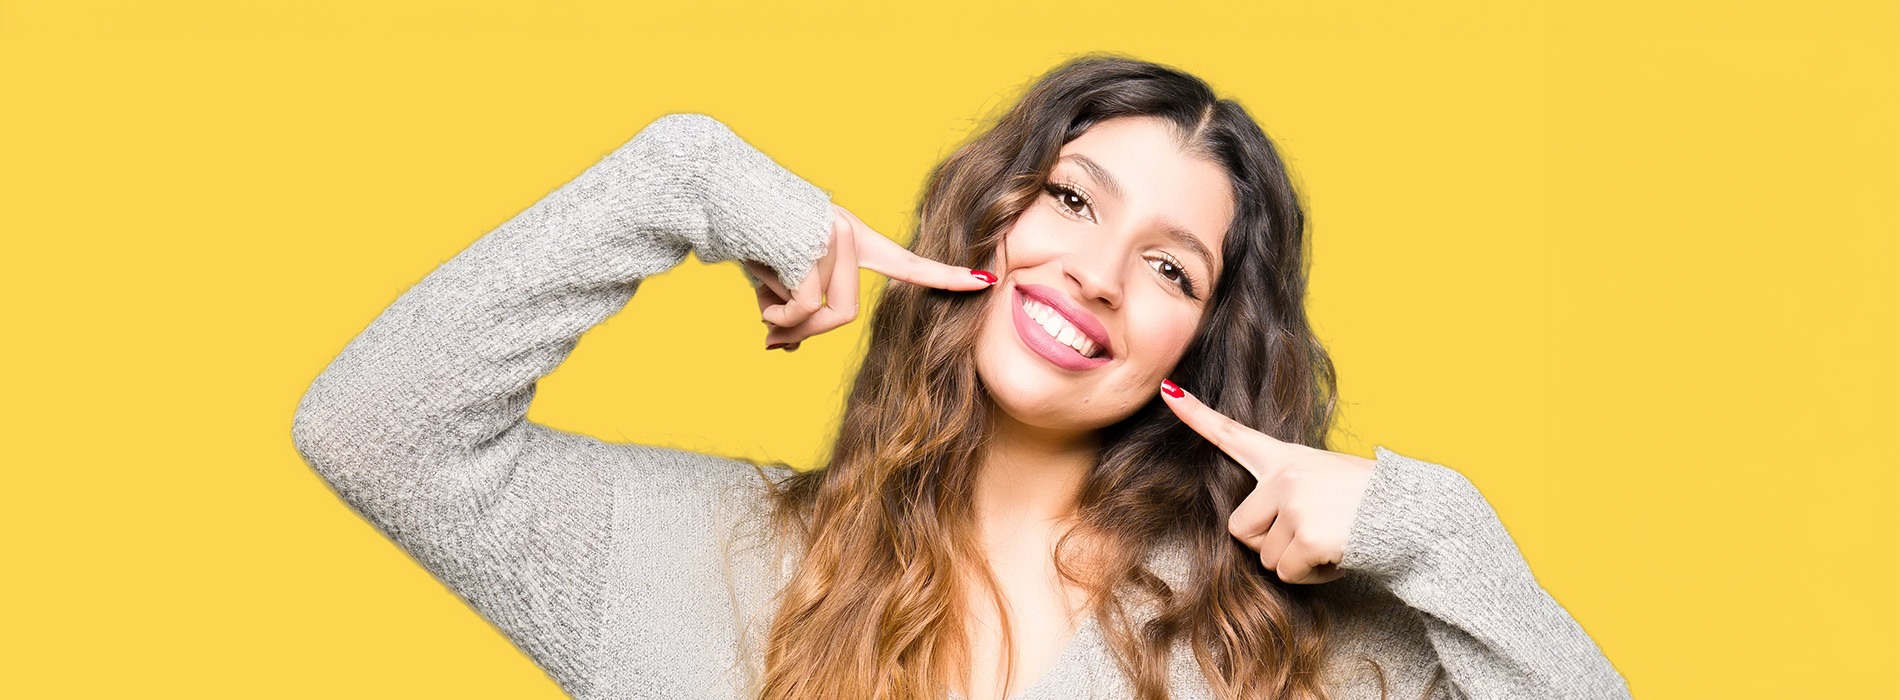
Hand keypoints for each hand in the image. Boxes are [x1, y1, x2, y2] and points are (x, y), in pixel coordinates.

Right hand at [743, 204, 995, 350]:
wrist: (717, 189)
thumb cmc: (747, 234)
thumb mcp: (773, 277)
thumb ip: (788, 309)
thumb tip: (782, 348)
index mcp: (852, 238)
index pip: (907, 262)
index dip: (944, 277)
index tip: (986, 281)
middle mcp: (850, 235)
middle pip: (845, 315)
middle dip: (807, 335)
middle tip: (773, 339)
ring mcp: (834, 238)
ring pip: (823, 314)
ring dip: (786, 324)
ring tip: (760, 313)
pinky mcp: (812, 244)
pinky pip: (800, 306)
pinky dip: (775, 313)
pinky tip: (757, 295)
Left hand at [1158, 379, 1376, 583]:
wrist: (1412, 515)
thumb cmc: (1371, 501)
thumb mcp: (1326, 477)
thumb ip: (1289, 489)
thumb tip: (1254, 526)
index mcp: (1287, 458)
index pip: (1232, 433)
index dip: (1196, 414)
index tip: (1168, 389)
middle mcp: (1284, 476)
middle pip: (1241, 530)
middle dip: (1270, 544)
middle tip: (1310, 534)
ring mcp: (1293, 503)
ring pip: (1265, 557)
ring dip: (1295, 562)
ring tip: (1330, 540)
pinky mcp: (1304, 535)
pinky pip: (1287, 573)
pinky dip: (1311, 575)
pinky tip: (1336, 555)